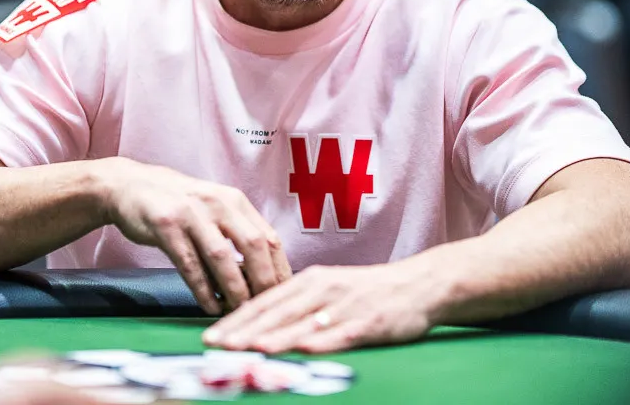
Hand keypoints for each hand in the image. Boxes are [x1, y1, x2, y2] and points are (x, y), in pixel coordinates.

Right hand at [102, 159, 291, 314]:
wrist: (131, 185)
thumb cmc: (179, 204)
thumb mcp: (214, 209)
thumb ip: (236, 235)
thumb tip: (261, 276)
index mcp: (235, 201)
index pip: (269, 237)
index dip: (280, 269)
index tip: (285, 296)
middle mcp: (218, 203)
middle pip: (253, 245)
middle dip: (264, 280)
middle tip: (266, 307)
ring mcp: (191, 213)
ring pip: (221, 257)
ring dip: (234, 289)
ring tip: (239, 311)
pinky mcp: (166, 226)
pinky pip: (190, 264)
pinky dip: (203, 290)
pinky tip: (210, 307)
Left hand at [202, 262, 435, 354]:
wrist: (418, 285)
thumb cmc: (367, 292)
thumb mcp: (328, 289)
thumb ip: (297, 304)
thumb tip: (260, 324)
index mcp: (310, 281)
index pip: (265, 302)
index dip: (236, 320)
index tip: (211, 336)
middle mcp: (322, 289)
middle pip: (277, 313)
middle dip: (244, 331)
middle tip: (217, 346)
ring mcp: (345, 306)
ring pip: (303, 323)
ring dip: (275, 337)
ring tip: (250, 349)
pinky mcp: (368, 322)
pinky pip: (340, 334)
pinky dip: (320, 341)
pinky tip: (303, 349)